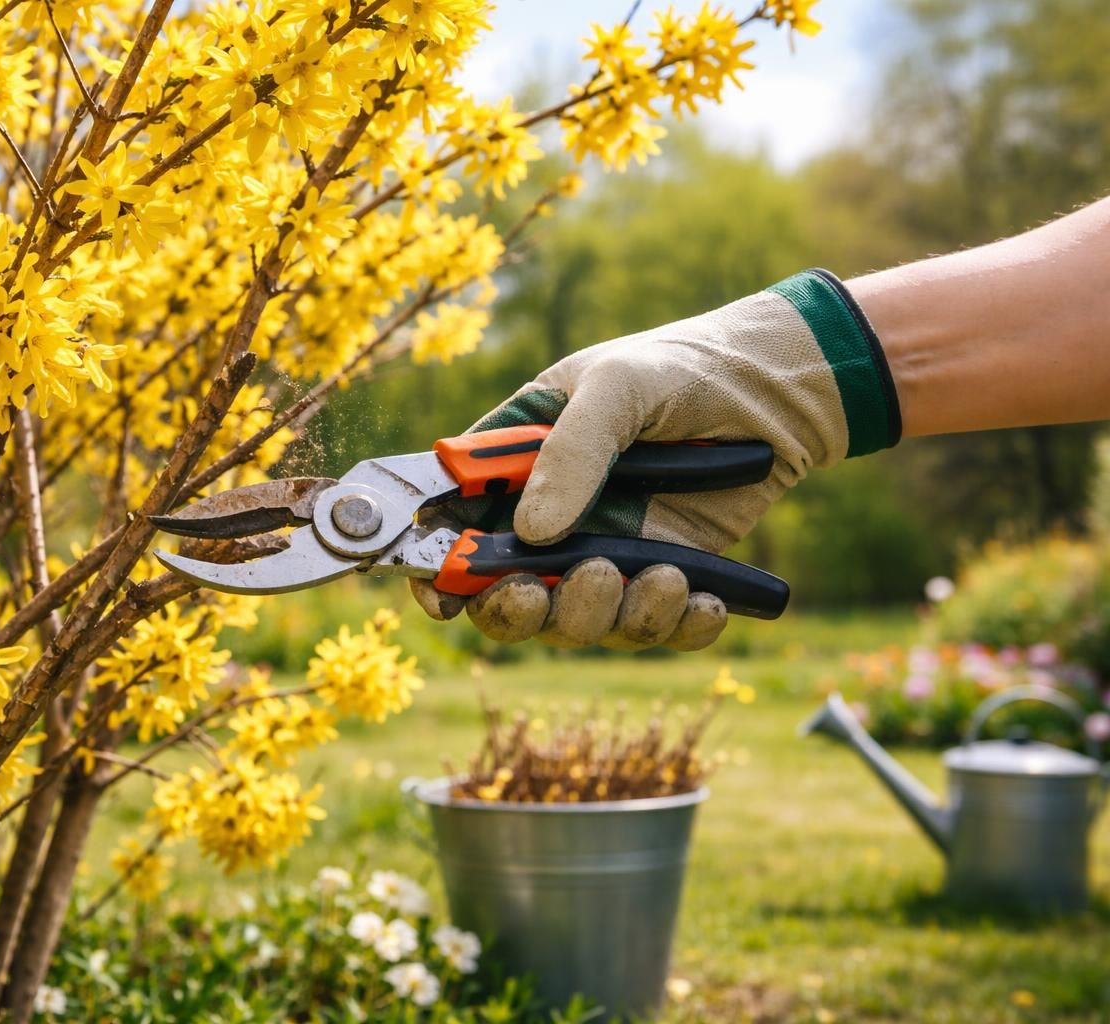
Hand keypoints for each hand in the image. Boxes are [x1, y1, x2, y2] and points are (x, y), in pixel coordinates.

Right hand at [412, 269, 900, 647]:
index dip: (435, 567)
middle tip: (557, 589)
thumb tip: (531, 532)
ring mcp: (603, 552)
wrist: (779, 391)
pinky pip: (653, 629)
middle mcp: (549, 516)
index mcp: (513, 460)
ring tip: (664, 576)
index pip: (450, 523)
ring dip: (610, 613)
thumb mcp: (620, 386)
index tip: (445, 596)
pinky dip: (676, 625)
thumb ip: (571, 451)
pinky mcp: (661, 578)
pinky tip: (705, 600)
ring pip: (576, 622)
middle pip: (502, 595)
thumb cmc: (684, 369)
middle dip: (523, 607)